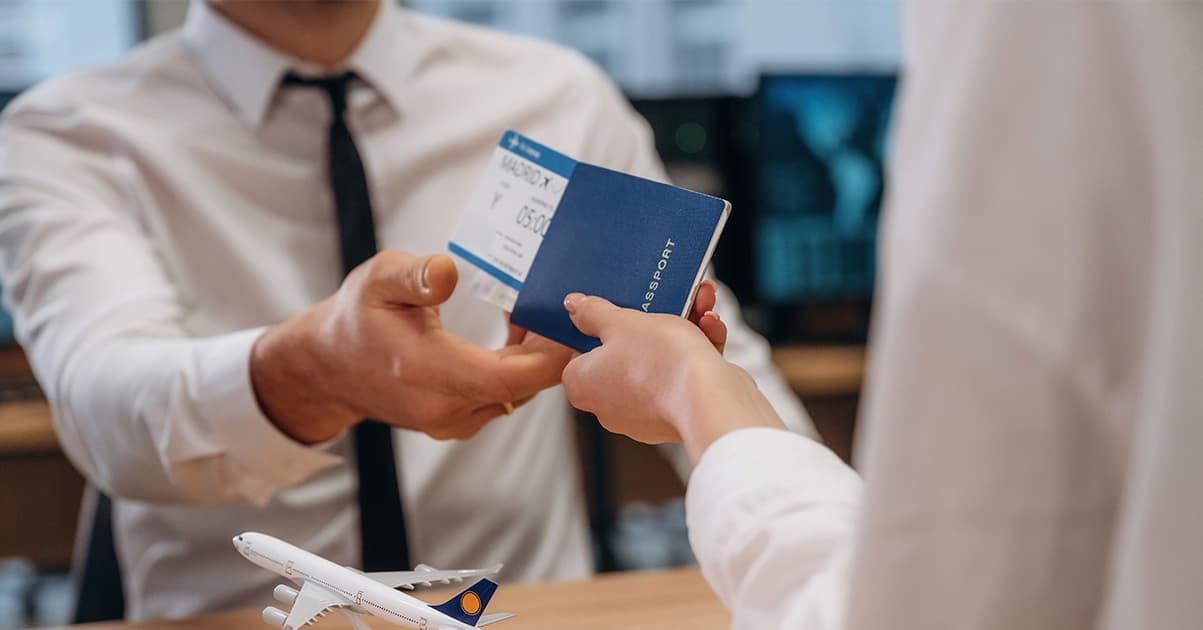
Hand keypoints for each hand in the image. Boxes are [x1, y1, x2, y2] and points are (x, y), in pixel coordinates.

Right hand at [250, 251, 572, 443]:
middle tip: (556, 307)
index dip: (548, 355)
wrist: (329, 367)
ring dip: (532, 359)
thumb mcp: (378, 279)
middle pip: (521, 387)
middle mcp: (442, 407)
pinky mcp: (455, 424)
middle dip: (548, 349)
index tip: (565, 321)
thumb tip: (448, 272)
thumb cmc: (357, 317)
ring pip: (515, 395)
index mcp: (426, 370)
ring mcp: (449, 423)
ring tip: (530, 315)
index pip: (507, 378)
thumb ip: (414, 275)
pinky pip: (502, 400)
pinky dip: (516, 371)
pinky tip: (512, 338)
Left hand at [561, 291, 783, 462]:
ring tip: (700, 305)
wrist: (708, 398)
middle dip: (653, 323)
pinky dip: (696, 351)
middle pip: (625, 354)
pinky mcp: (676, 415)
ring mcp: (644, 414)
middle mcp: (608, 406)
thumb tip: (574, 306)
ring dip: (682, 330)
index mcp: (584, 385)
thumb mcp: (621, 322)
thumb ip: (594, 312)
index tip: (619, 312)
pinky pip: (681, 377)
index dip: (600, 329)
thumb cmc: (659, 362)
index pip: (581, 352)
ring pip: (659, 362)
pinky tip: (710, 327)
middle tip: (668, 301)